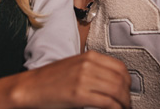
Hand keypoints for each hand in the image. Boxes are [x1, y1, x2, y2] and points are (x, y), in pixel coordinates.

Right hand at [0, 51, 131, 108]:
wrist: (31, 87)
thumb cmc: (52, 79)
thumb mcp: (77, 66)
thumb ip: (95, 69)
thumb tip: (114, 81)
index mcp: (90, 56)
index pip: (120, 67)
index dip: (128, 81)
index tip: (128, 90)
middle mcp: (89, 65)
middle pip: (121, 79)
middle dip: (127, 94)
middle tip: (127, 103)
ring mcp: (84, 79)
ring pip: (116, 91)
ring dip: (123, 103)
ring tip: (123, 108)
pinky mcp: (79, 95)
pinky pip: (106, 102)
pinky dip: (114, 108)